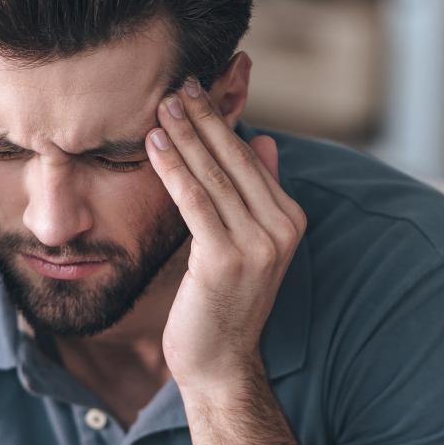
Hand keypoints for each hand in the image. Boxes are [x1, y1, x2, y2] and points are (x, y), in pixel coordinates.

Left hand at [145, 77, 306, 393]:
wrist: (220, 361)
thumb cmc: (225, 301)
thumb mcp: (248, 242)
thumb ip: (259, 191)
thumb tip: (263, 139)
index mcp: (289, 219)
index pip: (250, 158)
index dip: (221, 121)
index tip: (196, 88)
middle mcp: (280, 228)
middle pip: (235, 159)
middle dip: (203, 118)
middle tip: (177, 83)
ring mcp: (257, 245)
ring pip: (214, 176)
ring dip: (185, 136)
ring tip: (162, 104)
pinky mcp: (226, 259)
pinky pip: (196, 202)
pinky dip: (174, 169)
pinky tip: (154, 144)